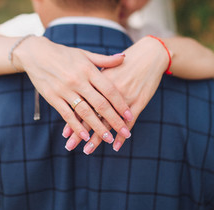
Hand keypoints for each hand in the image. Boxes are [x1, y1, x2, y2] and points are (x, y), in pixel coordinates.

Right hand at [13, 36, 133, 142]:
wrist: (36, 54)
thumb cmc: (64, 54)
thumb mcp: (85, 54)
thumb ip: (104, 60)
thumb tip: (124, 58)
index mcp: (88, 70)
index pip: (109, 89)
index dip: (120, 104)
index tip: (129, 116)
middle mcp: (78, 80)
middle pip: (100, 104)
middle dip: (114, 120)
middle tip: (124, 132)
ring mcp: (65, 90)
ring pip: (85, 112)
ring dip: (97, 127)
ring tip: (108, 138)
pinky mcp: (53, 98)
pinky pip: (67, 115)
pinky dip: (77, 127)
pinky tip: (86, 136)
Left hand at [62, 36, 169, 152]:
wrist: (148, 55)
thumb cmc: (125, 62)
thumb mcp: (105, 69)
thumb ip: (92, 83)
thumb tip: (78, 93)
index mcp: (97, 82)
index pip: (81, 105)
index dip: (73, 120)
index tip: (65, 134)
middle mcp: (108, 92)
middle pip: (91, 115)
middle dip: (80, 132)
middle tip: (70, 146)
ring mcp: (124, 97)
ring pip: (108, 121)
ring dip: (97, 137)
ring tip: (87, 150)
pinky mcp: (138, 102)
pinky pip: (128, 121)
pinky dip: (122, 135)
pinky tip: (116, 146)